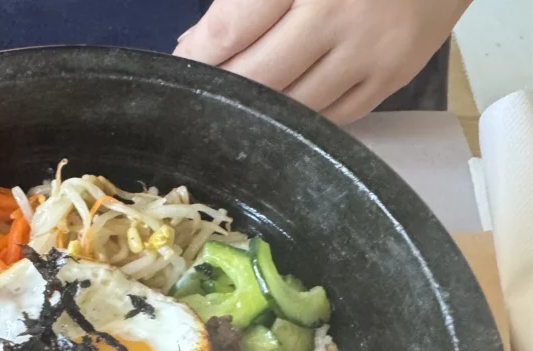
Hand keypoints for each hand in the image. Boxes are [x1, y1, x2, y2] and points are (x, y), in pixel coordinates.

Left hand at [173, 0, 471, 123]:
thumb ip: (244, 2)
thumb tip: (194, 47)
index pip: (232, 28)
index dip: (198, 56)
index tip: (180, 67)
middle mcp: (340, 15)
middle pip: (258, 77)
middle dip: (223, 89)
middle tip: (204, 93)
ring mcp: (369, 52)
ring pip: (292, 106)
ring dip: (259, 109)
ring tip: (239, 103)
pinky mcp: (392, 78)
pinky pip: (330, 117)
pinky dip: (300, 116)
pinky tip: (284, 106)